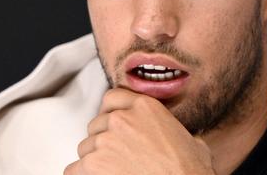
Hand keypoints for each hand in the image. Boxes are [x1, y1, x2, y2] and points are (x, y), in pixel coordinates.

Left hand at [64, 88, 215, 174]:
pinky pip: (74, 169)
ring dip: (94, 160)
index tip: (112, 126)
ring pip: (85, 147)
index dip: (110, 114)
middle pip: (96, 125)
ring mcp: (105, 140)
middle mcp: (121, 119)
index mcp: (145, 107)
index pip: (112, 99)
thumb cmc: (190, 172)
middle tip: (117, 158)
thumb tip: (180, 140)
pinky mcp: (93, 163)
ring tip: (113, 172)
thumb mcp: (192, 142)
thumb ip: (172, 131)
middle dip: (103, 140)